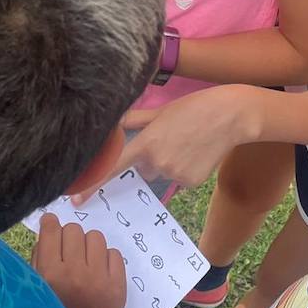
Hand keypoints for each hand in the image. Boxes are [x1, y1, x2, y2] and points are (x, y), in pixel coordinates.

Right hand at [32, 215, 125, 307]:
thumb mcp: (37, 288)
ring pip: (95, 237)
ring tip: (85, 263)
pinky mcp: (118, 286)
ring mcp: (99, 279)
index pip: (51, 230)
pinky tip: (99, 273)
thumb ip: (39, 258)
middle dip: (69, 237)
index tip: (51, 225)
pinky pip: (114, 253)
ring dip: (88, 246)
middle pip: (74, 230)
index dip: (50, 224)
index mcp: (50, 274)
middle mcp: (75, 272)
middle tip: (69, 253)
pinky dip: (106, 259)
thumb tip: (49, 227)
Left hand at [91, 90, 249, 194]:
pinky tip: (196, 152)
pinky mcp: (190, 182)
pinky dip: (182, 168)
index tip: (76, 200)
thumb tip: (112, 126)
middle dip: (149, 157)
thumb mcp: (160, 110)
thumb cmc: (194, 107)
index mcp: (146, 142)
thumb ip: (133, 120)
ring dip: (167, 161)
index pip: (113, 167)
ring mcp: (175, 174)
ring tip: (186, 141)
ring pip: (160, 173)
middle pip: (142, 168)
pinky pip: (177, 178)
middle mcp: (157, 163)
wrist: (231, 116)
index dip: (93, 184)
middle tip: (170, 137)